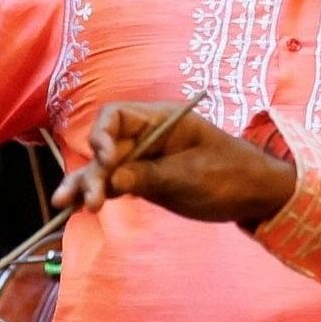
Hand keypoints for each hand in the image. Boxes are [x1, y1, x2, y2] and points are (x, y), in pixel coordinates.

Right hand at [51, 103, 297, 226]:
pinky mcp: (146, 181)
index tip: (105, 159)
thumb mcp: (194, 176)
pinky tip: (78, 205)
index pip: (118, 116)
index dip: (103, 134)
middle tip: (90, 201)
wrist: (258, 195)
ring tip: (63, 203)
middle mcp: (148, 136)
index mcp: (162, 121)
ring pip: (106, 167)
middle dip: (93, 170)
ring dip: (86, 183)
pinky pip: (116, 184)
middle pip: (106, 145)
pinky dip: (99, 193)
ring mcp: (145, 160)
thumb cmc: (233, 175)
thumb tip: (113, 178)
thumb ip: (152, 176)